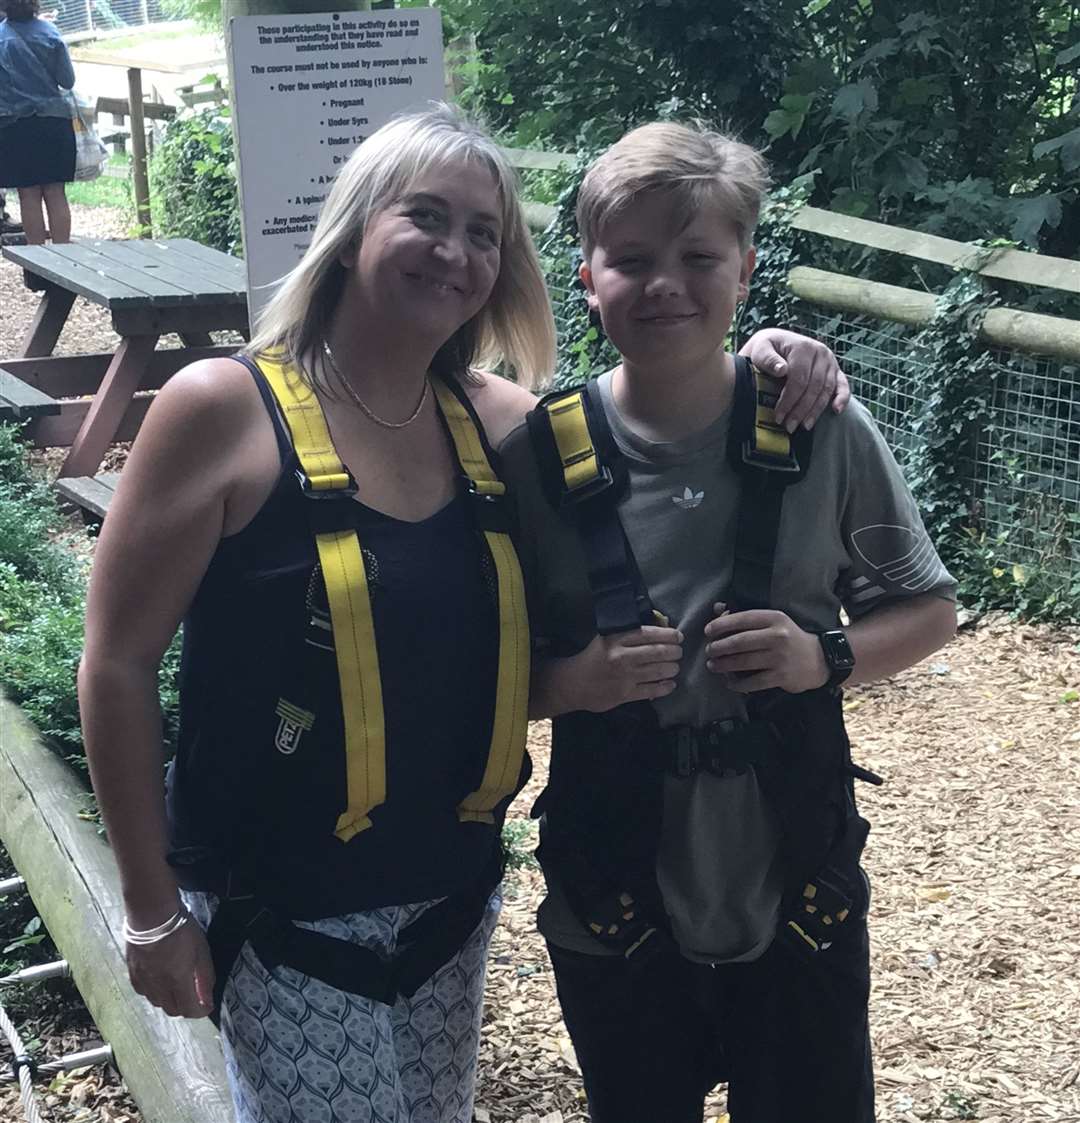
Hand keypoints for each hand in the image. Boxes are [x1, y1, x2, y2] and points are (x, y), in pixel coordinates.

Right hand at [126, 918, 215, 1018]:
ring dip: (170, 1000)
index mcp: (178, 982)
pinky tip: (159, 981)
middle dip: (186, 1007)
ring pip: (157, 1003)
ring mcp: (144, 981)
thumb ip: (205, 977)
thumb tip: (208, 999)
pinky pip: (144, 992)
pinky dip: (154, 992)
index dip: (200, 1011)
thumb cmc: (181, 930)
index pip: (189, 1010)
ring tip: (177, 987)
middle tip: (194, 995)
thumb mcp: (202, 951)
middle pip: (173, 1010)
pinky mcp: (133, 974)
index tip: (207, 1005)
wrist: (151, 916)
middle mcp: (159, 987)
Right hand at [565, 625, 683, 712]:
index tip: (678, 636)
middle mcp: (622, 656)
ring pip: (659, 671)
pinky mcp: (625, 694)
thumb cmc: (594, 657)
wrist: (574, 683)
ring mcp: (625, 677)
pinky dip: (665, 687)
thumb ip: (630, 634)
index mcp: (616, 639)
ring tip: (674, 667)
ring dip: (673, 668)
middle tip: (678, 652)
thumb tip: (661, 627)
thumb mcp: (607, 638)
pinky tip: (670, 684)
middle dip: (674, 652)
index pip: (649, 633)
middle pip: (658, 652)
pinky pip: (652, 690)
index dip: (668, 634)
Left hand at [704, 604, 826, 693]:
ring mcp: (779, 657)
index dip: (721, 625)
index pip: (742, 618)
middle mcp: (777, 636)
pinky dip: (738, 684)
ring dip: (723, 665)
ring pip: (743, 662)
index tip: (708, 631)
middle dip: (719, 647)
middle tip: (709, 651)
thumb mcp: (773, 622)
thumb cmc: (789, 638)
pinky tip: (729, 683)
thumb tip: (717, 608)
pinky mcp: (781, 677)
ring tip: (713, 665)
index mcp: (774, 618)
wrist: (819, 659)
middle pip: (739, 642)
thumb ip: (746, 617)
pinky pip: (752, 682)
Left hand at [739, 329, 849, 430]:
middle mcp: (820, 352)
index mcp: (803, 347)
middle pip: (814, 386)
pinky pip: (843, 385)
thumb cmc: (766, 350)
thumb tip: (782, 370)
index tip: (779, 417)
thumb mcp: (761, 350)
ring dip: (816, 410)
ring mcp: (830, 361)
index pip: (799, 378)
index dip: (789, 399)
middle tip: (790, 426)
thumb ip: (768, 359)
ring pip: (827, 389)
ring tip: (805, 426)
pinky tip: (836, 411)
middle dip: (801, 409)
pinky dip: (842, 398)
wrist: (777, 344)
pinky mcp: (836, 370)